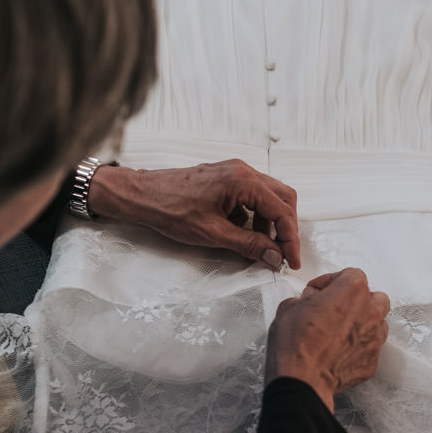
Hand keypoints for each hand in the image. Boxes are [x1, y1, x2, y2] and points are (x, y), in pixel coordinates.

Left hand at [88, 159, 300, 268]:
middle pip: (282, 198)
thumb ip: (248, 245)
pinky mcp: (224, 178)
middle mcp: (242, 171)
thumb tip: (274, 256)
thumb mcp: (213, 234)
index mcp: (243, 181)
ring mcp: (233, 172)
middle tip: (281, 253)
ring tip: (258, 246)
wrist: (141, 195)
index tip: (290, 260)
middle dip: (285, 228)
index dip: (290, 239)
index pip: (281, 211)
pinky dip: (252, 216)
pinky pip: (250, 196)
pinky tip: (240, 232)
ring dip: (268, 223)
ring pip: (267, 197)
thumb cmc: (170, 209)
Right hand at [265, 268, 389, 411]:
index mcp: (352, 291)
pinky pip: (370, 347)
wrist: (302, 379)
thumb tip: (309, 302)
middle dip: (355, 299)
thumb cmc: (296, 344)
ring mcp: (374, 338)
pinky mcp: (371, 361)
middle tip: (335, 306)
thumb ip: (306, 299)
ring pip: (378, 322)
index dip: (331, 280)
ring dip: (362, 322)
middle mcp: (369, 312)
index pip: (351, 274)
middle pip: (373, 296)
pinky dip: (358, 346)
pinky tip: (340, 349)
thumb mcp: (289, 307)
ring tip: (341, 328)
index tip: (319, 290)